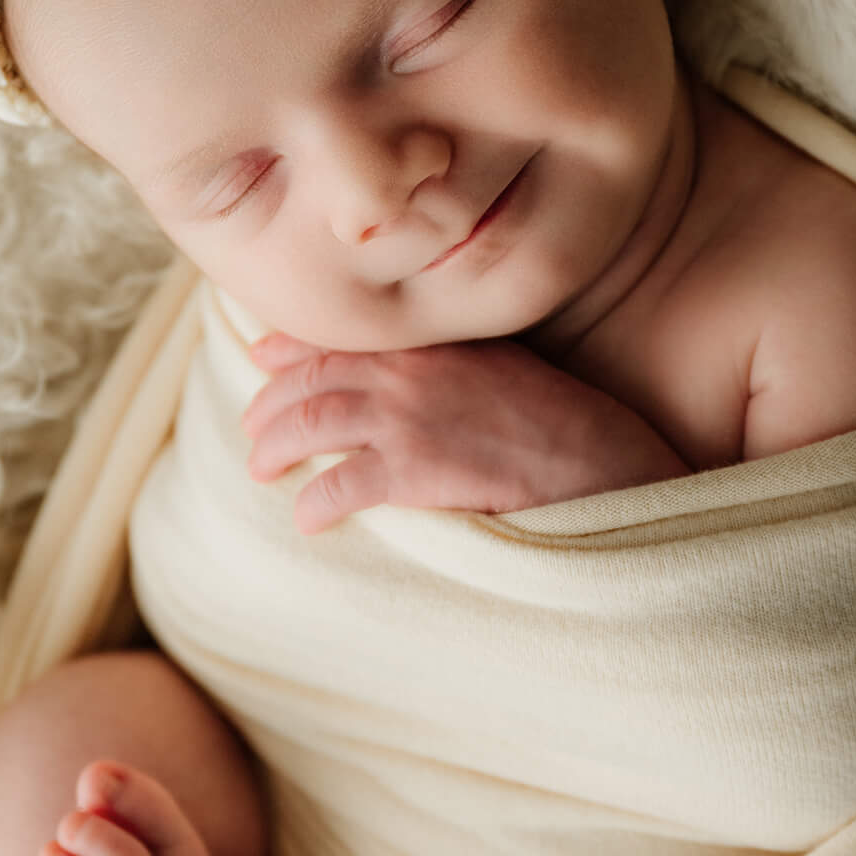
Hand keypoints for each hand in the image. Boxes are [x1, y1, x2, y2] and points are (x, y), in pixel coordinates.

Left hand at [240, 330, 686, 533]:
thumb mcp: (505, 369)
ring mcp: (409, 419)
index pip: (343, 337)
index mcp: (432, 346)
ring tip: (261, 469)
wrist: (602, 457)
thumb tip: (419, 376)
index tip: (262, 358)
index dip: (290, 348)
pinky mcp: (416, 470)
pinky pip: (342, 483)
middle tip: (253, 430)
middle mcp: (410, 373)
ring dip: (276, 448)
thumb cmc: (563, 421)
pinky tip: (307, 518)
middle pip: (312, 380)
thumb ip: (454, 363)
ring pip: (312, 425)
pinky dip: (315, 501)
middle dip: (271, 404)